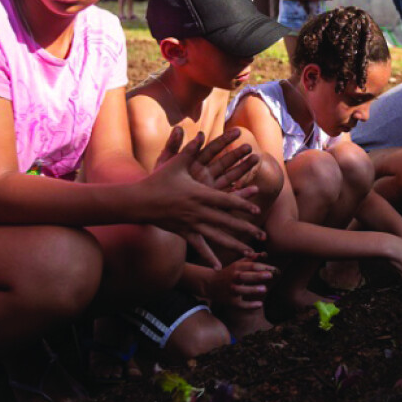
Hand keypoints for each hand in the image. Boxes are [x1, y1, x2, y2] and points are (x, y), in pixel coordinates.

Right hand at [142, 129, 264, 268]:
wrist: (138, 201)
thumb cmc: (158, 180)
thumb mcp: (175, 163)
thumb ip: (190, 150)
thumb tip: (201, 133)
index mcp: (199, 193)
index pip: (226, 200)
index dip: (243, 205)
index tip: (258, 210)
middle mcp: (198, 211)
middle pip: (227, 222)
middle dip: (246, 229)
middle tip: (263, 236)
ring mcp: (191, 224)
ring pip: (217, 237)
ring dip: (235, 246)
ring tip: (250, 253)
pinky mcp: (183, 233)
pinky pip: (199, 247)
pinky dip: (210, 257)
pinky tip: (220, 267)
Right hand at [207, 254, 276, 309]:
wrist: (210, 284)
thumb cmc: (228, 273)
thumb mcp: (237, 264)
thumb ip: (250, 260)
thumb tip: (263, 253)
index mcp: (236, 268)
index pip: (250, 266)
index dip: (262, 266)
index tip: (273, 268)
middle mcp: (233, 278)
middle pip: (245, 276)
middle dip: (257, 275)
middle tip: (270, 275)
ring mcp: (231, 290)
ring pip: (241, 290)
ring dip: (252, 289)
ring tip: (265, 289)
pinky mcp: (230, 301)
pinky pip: (240, 304)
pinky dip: (249, 305)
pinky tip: (260, 304)